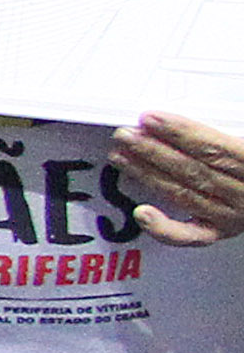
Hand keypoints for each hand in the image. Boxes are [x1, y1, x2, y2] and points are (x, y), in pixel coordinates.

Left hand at [117, 110, 243, 245]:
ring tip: (121, 156)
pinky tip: (142, 213)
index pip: (215, 149)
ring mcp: (233, 216)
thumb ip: (229, 130)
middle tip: (125, 135)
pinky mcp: (221, 231)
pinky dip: (165, 227)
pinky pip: (191, 235)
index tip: (150, 119)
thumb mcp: (243, 136)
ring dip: (148, 174)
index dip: (180, 133)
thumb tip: (195, 117)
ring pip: (184, 194)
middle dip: (153, 150)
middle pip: (193, 170)